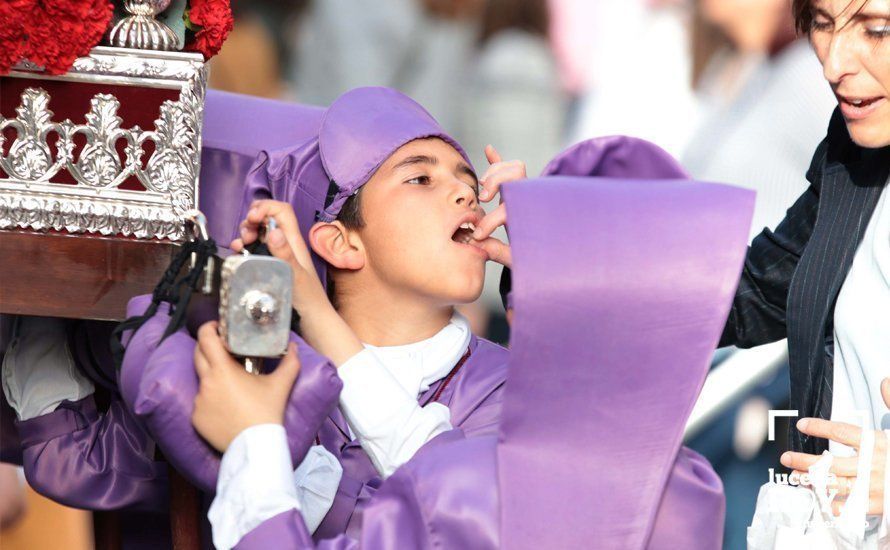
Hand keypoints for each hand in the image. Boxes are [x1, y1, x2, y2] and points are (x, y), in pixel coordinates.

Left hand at [191, 322, 300, 452]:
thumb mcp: (281, 384)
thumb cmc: (267, 411)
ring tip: (230, 384)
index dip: (208, 328)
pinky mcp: (196, 419)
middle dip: (207, 348)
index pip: (206, 340)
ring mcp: (198, 402)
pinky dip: (211, 401)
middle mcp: (206, 383)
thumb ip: (290, 362)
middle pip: (198, 355)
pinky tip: (226, 407)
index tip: (216, 327)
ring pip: (202, 381)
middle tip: (222, 348)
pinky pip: (201, 404)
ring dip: (212, 377)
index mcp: (222, 370)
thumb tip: (294, 346)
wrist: (255, 445)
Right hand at [231, 200, 328, 315]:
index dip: (265, 207)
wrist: (312, 320)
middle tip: (246, 237)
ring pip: (259, 233)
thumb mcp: (295, 275)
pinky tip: (238, 253)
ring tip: (240, 245)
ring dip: (246, 233)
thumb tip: (274, 232)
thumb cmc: (308, 299)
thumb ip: (285, 254)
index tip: (252, 218)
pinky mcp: (270, 266)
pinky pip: (254, 249)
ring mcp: (277, 255)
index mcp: (294, 241)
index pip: (281, 210)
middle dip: (251, 221)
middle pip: (267, 219)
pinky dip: (244, 247)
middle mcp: (285, 244)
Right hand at [472, 145, 523, 267]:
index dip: (489, 222)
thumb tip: (480, 246)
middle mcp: (529, 201)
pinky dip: (498, 160)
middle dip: (496, 183)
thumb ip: (499, 253)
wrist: (553, 253)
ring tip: (483, 186)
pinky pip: (509, 169)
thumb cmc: (533, 256)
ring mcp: (525, 193)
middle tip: (483, 200)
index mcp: (529, 218)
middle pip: (516, 176)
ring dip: (496, 172)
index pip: (508, 211)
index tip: (478, 235)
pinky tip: (489, 149)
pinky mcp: (518, 190)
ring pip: (515, 168)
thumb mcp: (517, 260)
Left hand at [780, 379, 888, 515]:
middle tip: (786, 457)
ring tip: (796, 477)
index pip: (843, 432)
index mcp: (878, 444)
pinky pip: (852, 507)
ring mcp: (874, 487)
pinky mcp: (879, 505)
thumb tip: (885, 380)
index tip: (802, 424)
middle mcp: (872, 466)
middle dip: (806, 460)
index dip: (820, 427)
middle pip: (831, 463)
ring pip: (836, 485)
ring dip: (814, 481)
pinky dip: (835, 505)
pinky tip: (821, 501)